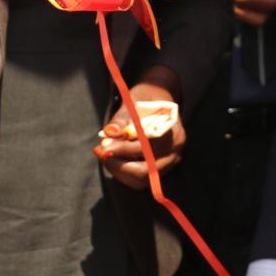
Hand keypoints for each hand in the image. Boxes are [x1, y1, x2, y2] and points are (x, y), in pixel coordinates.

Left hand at [94, 75, 184, 189]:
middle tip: (100, 151)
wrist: (160, 97)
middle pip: (146, 169)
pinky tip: (111, 157)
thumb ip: (122, 119)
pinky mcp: (159, 168)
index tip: (104, 146)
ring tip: (103, 153)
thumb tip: (108, 135)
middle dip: (118, 164)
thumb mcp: (134, 101)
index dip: (124, 149)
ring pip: (141, 179)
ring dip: (118, 170)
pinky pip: (139, 178)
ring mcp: (169, 162)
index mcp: (174, 131)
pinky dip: (122, 171)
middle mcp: (175, 150)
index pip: (149, 147)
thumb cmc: (147, 96)